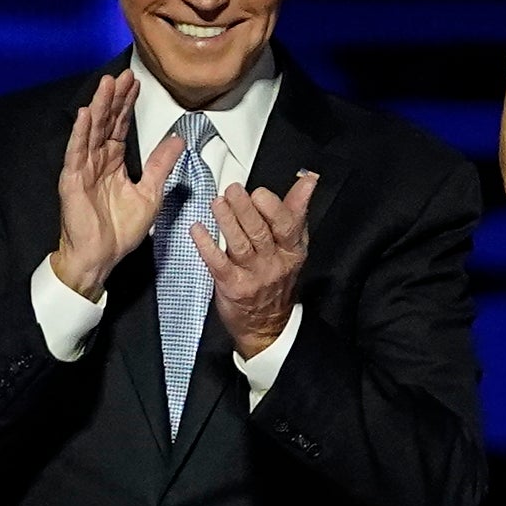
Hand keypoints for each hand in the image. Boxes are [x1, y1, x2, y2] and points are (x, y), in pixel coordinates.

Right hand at [52, 70, 160, 300]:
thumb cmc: (119, 231)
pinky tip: (86, 115)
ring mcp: (82, 168)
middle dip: (115, 98)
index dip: (127, 105)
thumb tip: (177, 140)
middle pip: (106, 122)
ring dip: (98, 107)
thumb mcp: (150, 193)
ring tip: (107, 85)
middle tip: (124, 75)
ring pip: (91, 131)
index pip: (120, 126)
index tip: (136, 83)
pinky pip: (76, 153)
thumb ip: (161, 165)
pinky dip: (80, 133)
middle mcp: (97, 161)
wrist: (100, 257)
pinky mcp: (72, 181)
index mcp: (113, 162)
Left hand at [197, 167, 318, 355]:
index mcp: (291, 249)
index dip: (274, 208)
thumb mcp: (294, 245)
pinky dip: (206, 245)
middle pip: (260, 232)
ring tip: (217, 202)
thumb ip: (296, 210)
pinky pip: (218, 263)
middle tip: (233, 190)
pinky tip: (198, 229)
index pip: (287, 225)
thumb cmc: (278, 278)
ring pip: (240, 245)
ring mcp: (252, 275)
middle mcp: (274, 262)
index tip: (261, 192)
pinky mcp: (232, 286)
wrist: (266, 324)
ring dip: (227, 221)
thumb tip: (308, 180)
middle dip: (246, 209)